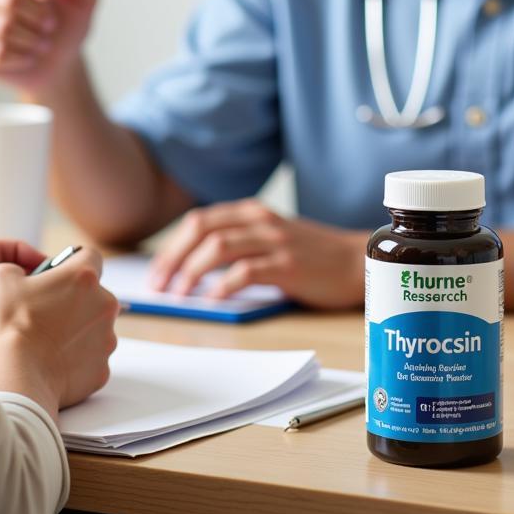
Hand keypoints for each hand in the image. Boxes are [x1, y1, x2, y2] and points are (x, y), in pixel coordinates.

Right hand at [0, 247, 118, 411]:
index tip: (57, 274)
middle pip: (94, 294)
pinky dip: (76, 361)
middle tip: (45, 313)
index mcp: (84, 276)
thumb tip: (21, 275)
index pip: (89, 256)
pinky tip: (53, 364)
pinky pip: (92, 359)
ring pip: (95, 328)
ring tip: (47, 342)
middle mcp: (105, 304)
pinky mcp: (102, 370)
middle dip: (74, 300)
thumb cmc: (11, 325)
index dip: (72, 263)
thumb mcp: (1, 278)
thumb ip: (17, 268)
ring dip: (77, 331)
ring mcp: (107, 339)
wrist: (17, 376)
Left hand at [148, 199, 365, 309]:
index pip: (198, 222)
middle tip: (158, 286)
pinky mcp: (287, 265)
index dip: (172, 246)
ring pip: (218, 248)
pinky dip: (222, 287)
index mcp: (250, 211)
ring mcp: (273, 240)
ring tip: (178, 296)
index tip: (156, 273)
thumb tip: (192, 270)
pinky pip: (244, 272)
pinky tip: (211, 301)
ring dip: (191, 272)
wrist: (357, 261)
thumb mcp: (271, 238)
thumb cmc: (311, 256)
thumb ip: (239, 244)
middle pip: (200, 230)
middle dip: (173, 258)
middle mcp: (258, 220)